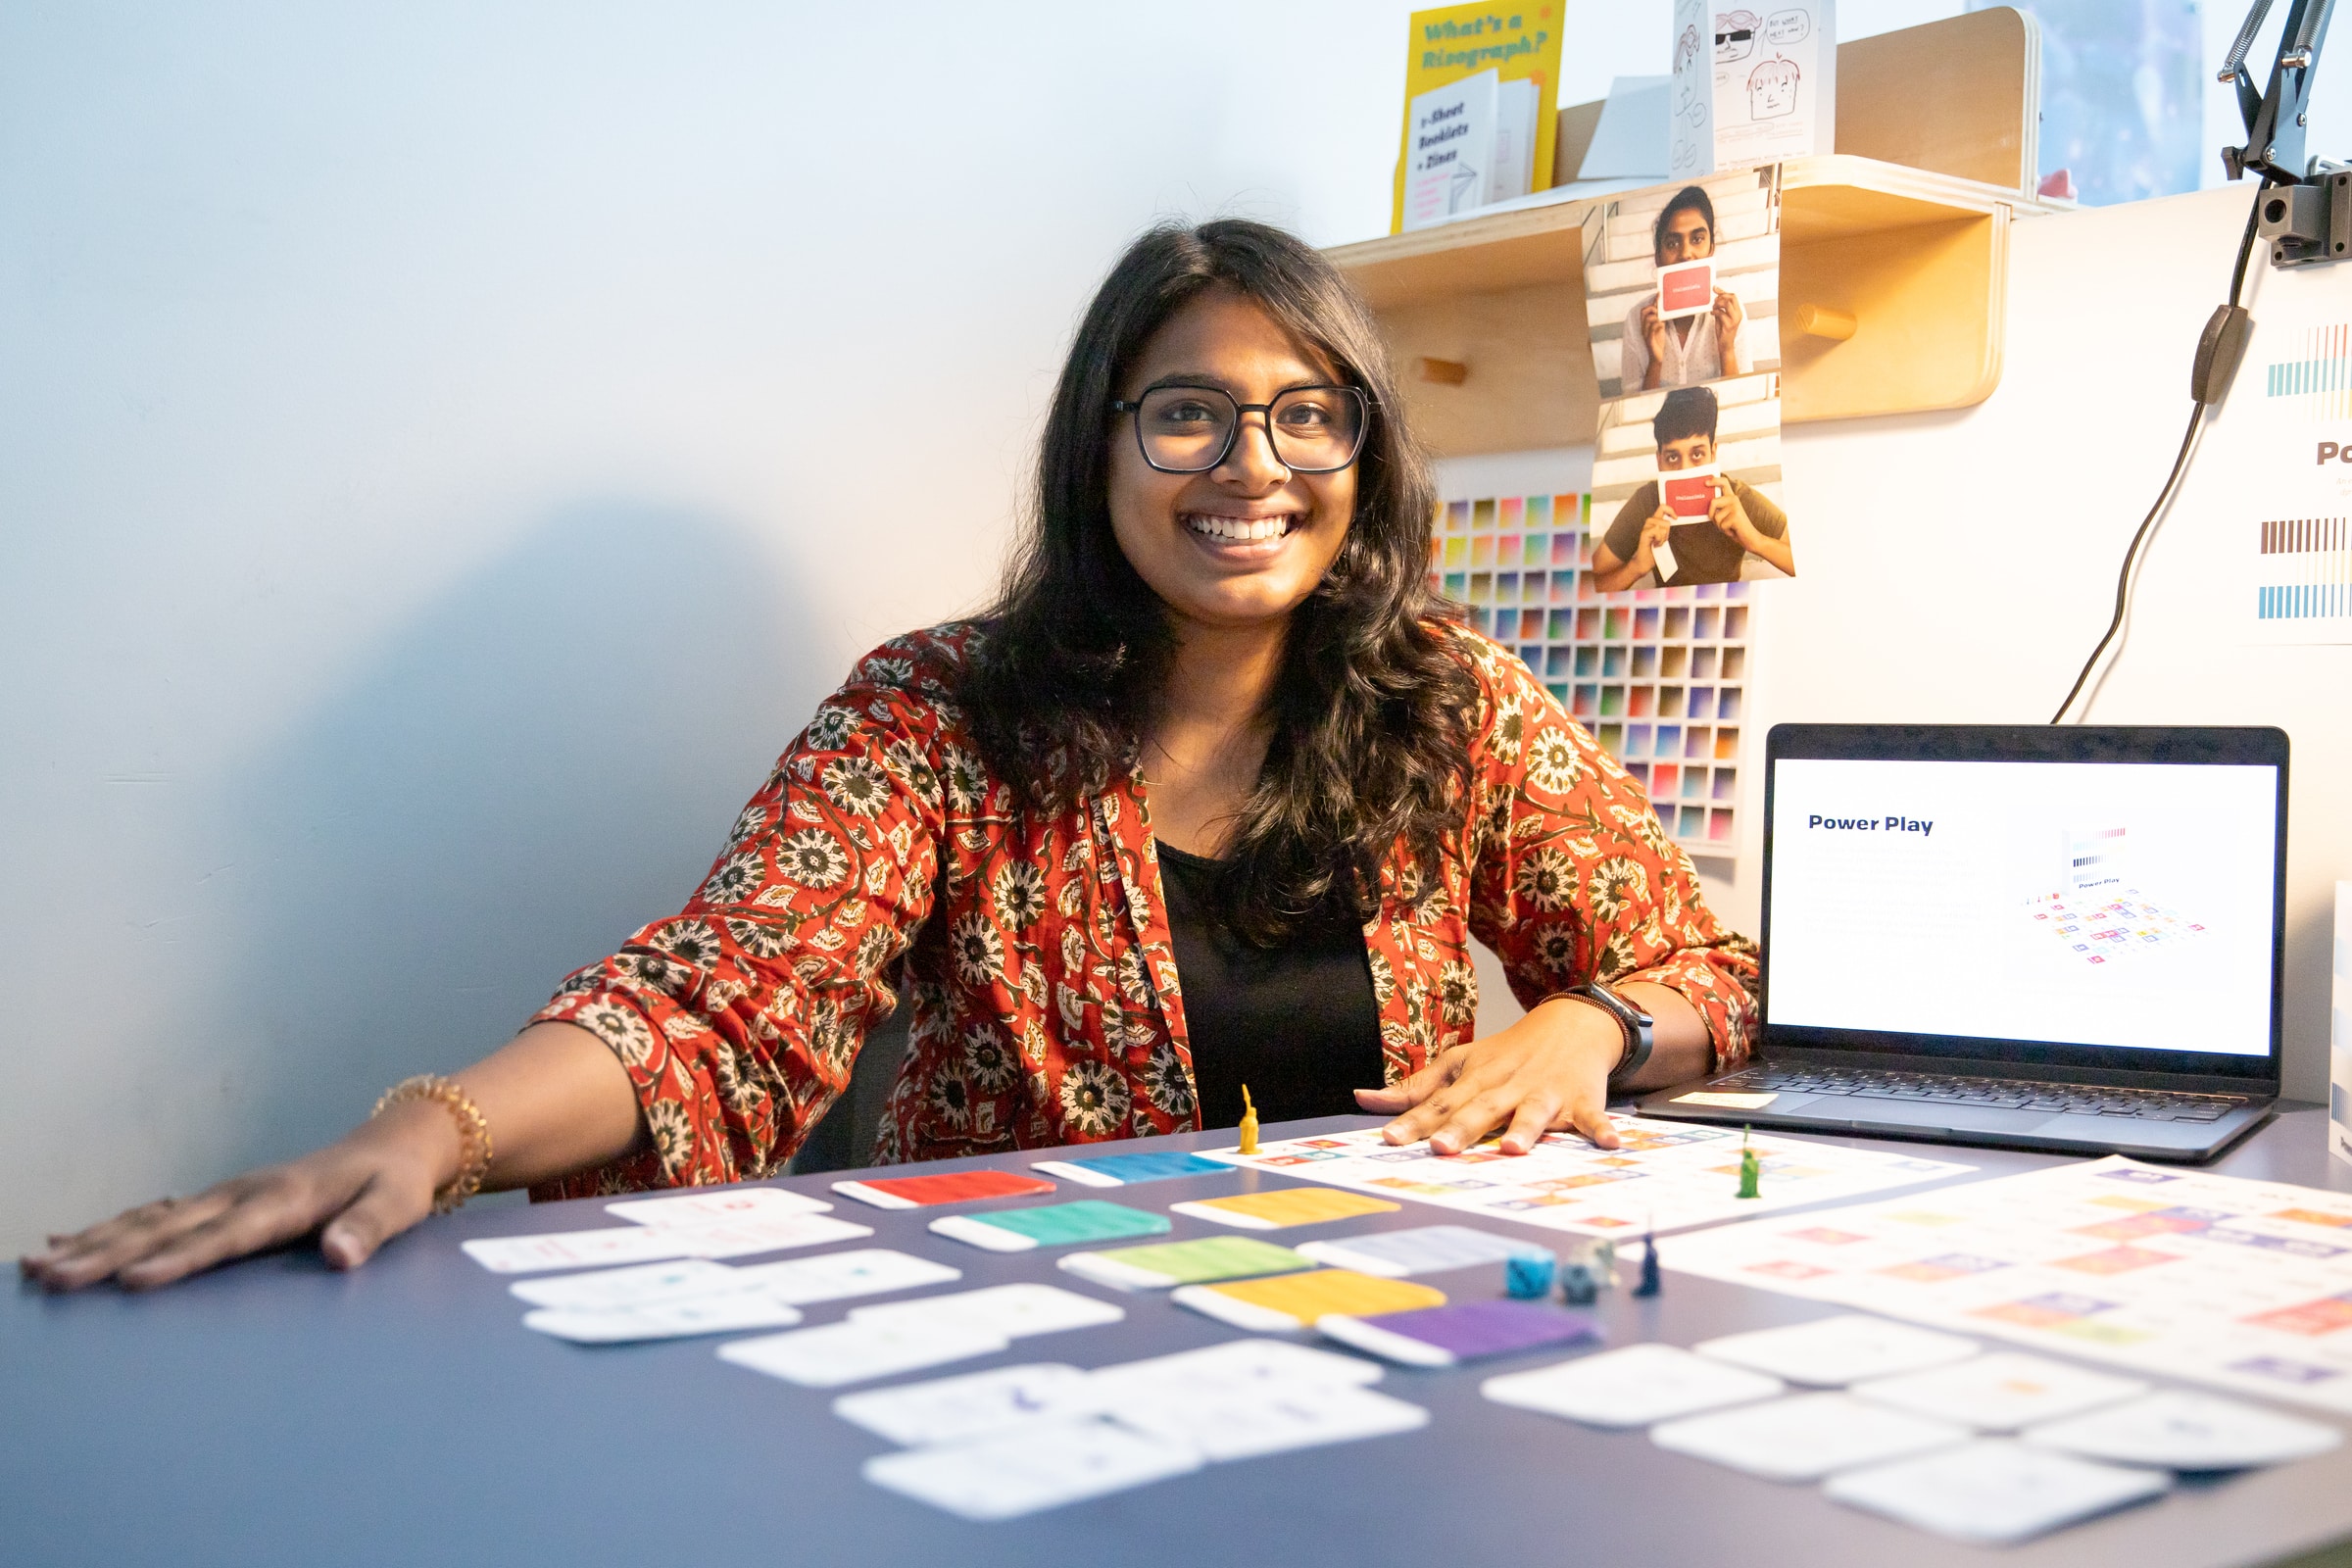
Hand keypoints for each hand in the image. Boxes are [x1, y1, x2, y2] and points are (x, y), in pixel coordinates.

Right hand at [19, 1101, 457, 1291]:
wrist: (393, 1145)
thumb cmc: (395, 1184)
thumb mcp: (397, 1205)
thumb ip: (369, 1230)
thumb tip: (339, 1256)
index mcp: (283, 1201)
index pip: (224, 1237)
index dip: (180, 1260)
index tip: (133, 1282)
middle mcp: (243, 1194)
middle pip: (167, 1229)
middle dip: (108, 1256)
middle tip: (54, 1281)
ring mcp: (226, 1195)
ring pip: (148, 1222)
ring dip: (94, 1245)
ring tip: (39, 1268)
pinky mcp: (219, 1202)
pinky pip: (155, 1217)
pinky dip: (109, 1231)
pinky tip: (66, 1246)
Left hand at [1353, 998, 1625, 1155]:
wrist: (1571, 1024)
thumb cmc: (1508, 1053)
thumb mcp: (1460, 1063)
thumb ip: (1415, 1088)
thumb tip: (1364, 1098)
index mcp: (1476, 1079)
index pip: (1440, 1102)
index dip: (1415, 1121)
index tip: (1390, 1140)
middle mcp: (1508, 1086)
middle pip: (1481, 1109)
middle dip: (1462, 1129)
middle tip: (1442, 1151)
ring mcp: (1546, 1093)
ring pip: (1533, 1113)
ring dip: (1525, 1130)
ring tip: (1514, 1150)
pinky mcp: (1582, 1100)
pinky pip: (1593, 1117)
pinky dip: (1601, 1129)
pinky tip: (1611, 1144)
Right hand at [1636, 507, 1673, 567]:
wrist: (1644, 562)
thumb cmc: (1653, 551)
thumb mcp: (1663, 537)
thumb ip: (1666, 528)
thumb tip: (1674, 520)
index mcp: (1654, 521)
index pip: (1662, 507)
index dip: (1671, 510)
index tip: (1676, 518)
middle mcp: (1650, 522)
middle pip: (1666, 521)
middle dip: (1667, 534)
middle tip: (1660, 541)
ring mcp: (1646, 527)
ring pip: (1664, 527)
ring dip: (1663, 538)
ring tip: (1656, 543)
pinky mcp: (1644, 533)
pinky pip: (1658, 532)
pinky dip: (1659, 540)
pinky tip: (1654, 544)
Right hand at [1639, 299, 1667, 359]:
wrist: (1657, 358)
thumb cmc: (1658, 343)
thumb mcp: (1660, 329)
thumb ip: (1660, 320)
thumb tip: (1663, 312)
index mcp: (1645, 325)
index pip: (1645, 310)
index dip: (1652, 301)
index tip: (1659, 294)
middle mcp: (1643, 328)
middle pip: (1644, 312)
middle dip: (1653, 309)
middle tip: (1659, 312)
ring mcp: (1645, 334)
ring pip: (1648, 319)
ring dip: (1656, 318)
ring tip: (1662, 322)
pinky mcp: (1649, 340)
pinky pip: (1651, 329)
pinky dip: (1657, 325)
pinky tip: (1662, 326)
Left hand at [1709, 481, 1759, 550]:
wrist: (1749, 537)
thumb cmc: (1733, 526)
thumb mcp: (1724, 514)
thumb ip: (1717, 508)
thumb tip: (1703, 503)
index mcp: (1731, 497)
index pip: (1724, 483)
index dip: (1714, 480)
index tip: (1706, 482)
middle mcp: (1734, 499)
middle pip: (1713, 502)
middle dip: (1711, 514)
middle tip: (1720, 522)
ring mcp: (1735, 506)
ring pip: (1715, 516)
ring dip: (1719, 525)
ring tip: (1729, 526)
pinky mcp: (1736, 516)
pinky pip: (1721, 524)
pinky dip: (1724, 530)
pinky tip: (1733, 529)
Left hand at [1711, 287, 1743, 341]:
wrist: (1725, 345)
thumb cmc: (1724, 331)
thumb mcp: (1722, 316)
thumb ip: (1721, 307)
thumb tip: (1716, 297)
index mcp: (1738, 312)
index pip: (1733, 296)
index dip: (1723, 291)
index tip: (1715, 289)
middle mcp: (1738, 315)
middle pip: (1732, 298)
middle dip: (1721, 297)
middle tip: (1714, 301)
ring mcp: (1734, 320)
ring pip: (1727, 304)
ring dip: (1718, 304)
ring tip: (1713, 308)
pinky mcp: (1729, 325)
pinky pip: (1721, 313)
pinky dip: (1715, 312)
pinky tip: (1713, 314)